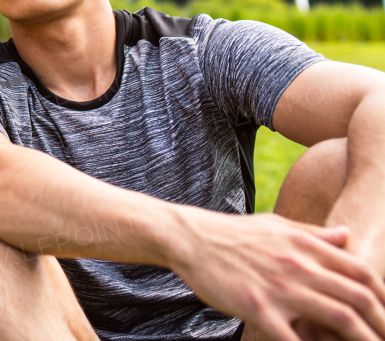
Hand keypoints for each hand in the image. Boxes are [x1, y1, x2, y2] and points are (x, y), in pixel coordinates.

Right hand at [170, 210, 384, 340]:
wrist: (190, 237)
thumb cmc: (233, 233)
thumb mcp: (277, 226)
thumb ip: (315, 234)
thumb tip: (348, 234)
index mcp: (306, 246)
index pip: (361, 272)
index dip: (383, 296)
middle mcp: (300, 266)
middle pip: (358, 298)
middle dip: (383, 324)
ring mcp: (281, 288)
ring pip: (339, 319)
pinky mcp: (258, 308)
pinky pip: (294, 338)